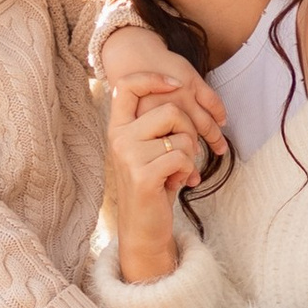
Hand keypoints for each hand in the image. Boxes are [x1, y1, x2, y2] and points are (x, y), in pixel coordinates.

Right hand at [106, 68, 224, 284]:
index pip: (128, 86)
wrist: (143, 228)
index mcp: (117, 128)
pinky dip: (188, 172)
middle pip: (170, 110)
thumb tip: (176, 90)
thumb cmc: (153, 185)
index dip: (153, 78)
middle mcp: (119, 139)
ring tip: (175, 172)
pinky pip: (183, 158)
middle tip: (183, 153)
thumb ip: (155, 123)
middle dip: (188, 131)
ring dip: (189, 156)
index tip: (174, 84)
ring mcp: (129, 157)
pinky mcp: (144, 176)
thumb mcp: (148, 149)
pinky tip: (175, 183)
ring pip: (181, 136)